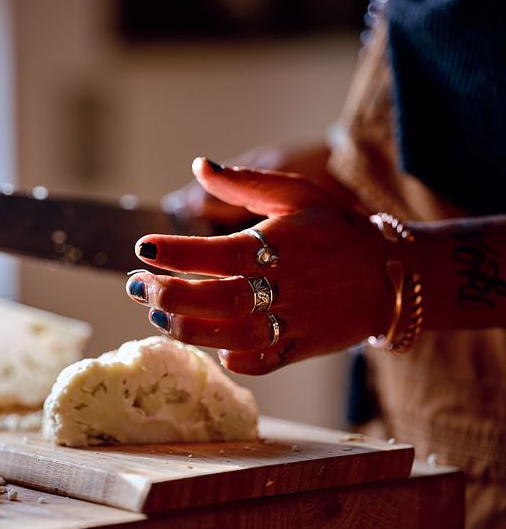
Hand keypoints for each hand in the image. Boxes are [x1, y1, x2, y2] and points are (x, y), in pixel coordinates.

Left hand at [127, 157, 391, 374]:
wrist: (391, 273)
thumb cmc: (336, 229)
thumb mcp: (298, 193)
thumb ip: (245, 182)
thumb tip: (200, 166)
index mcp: (283, 245)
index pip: (220, 252)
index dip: (178, 253)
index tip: (143, 248)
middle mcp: (288, 286)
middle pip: (220, 299)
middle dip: (170, 296)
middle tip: (137, 287)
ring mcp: (296, 321)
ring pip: (234, 336)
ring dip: (189, 329)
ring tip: (158, 316)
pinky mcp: (303, 347)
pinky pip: (264, 362)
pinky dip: (233, 359)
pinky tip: (210, 346)